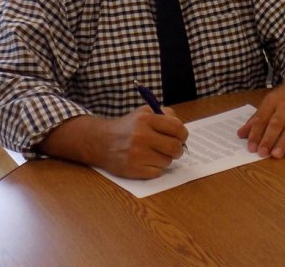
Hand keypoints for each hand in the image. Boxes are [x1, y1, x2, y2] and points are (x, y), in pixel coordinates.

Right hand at [37, 107, 187, 178]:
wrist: (101, 142)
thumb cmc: (128, 127)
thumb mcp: (144, 112)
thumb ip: (165, 115)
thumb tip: (181, 129)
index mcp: (145, 119)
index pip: (177, 128)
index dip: (182, 134)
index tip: (181, 136)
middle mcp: (141, 136)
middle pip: (175, 147)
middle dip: (177, 149)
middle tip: (173, 148)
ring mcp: (137, 154)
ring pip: (168, 161)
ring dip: (165, 158)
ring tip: (154, 152)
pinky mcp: (134, 170)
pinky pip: (158, 172)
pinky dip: (155, 167)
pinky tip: (146, 161)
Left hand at [236, 70, 284, 158]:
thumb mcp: (270, 102)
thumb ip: (256, 119)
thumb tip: (241, 134)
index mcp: (273, 101)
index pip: (262, 118)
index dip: (255, 133)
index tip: (250, 147)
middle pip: (276, 124)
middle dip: (268, 139)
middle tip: (261, 153)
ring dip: (283, 142)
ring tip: (275, 155)